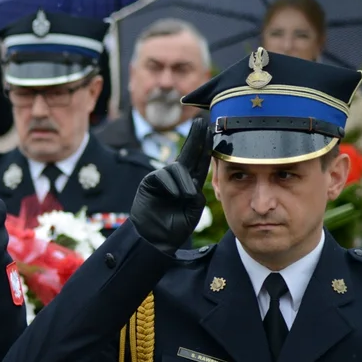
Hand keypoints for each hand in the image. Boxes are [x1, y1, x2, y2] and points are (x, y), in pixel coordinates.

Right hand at [130, 117, 210, 255]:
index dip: (205, 145)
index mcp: (189, 183)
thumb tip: (190, 180)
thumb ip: (196, 192)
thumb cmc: (175, 227)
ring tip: (184, 198)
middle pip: (187, 153)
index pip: (200, 160)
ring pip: (177, 168)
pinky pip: (163, 176)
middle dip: (195, 137)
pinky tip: (175, 195)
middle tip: (201, 121)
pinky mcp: (149, 182)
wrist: (155, 239)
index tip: (212, 130)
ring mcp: (162, 179)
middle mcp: (176, 178)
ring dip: (183, 182)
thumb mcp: (193, 208)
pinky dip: (172, 185)